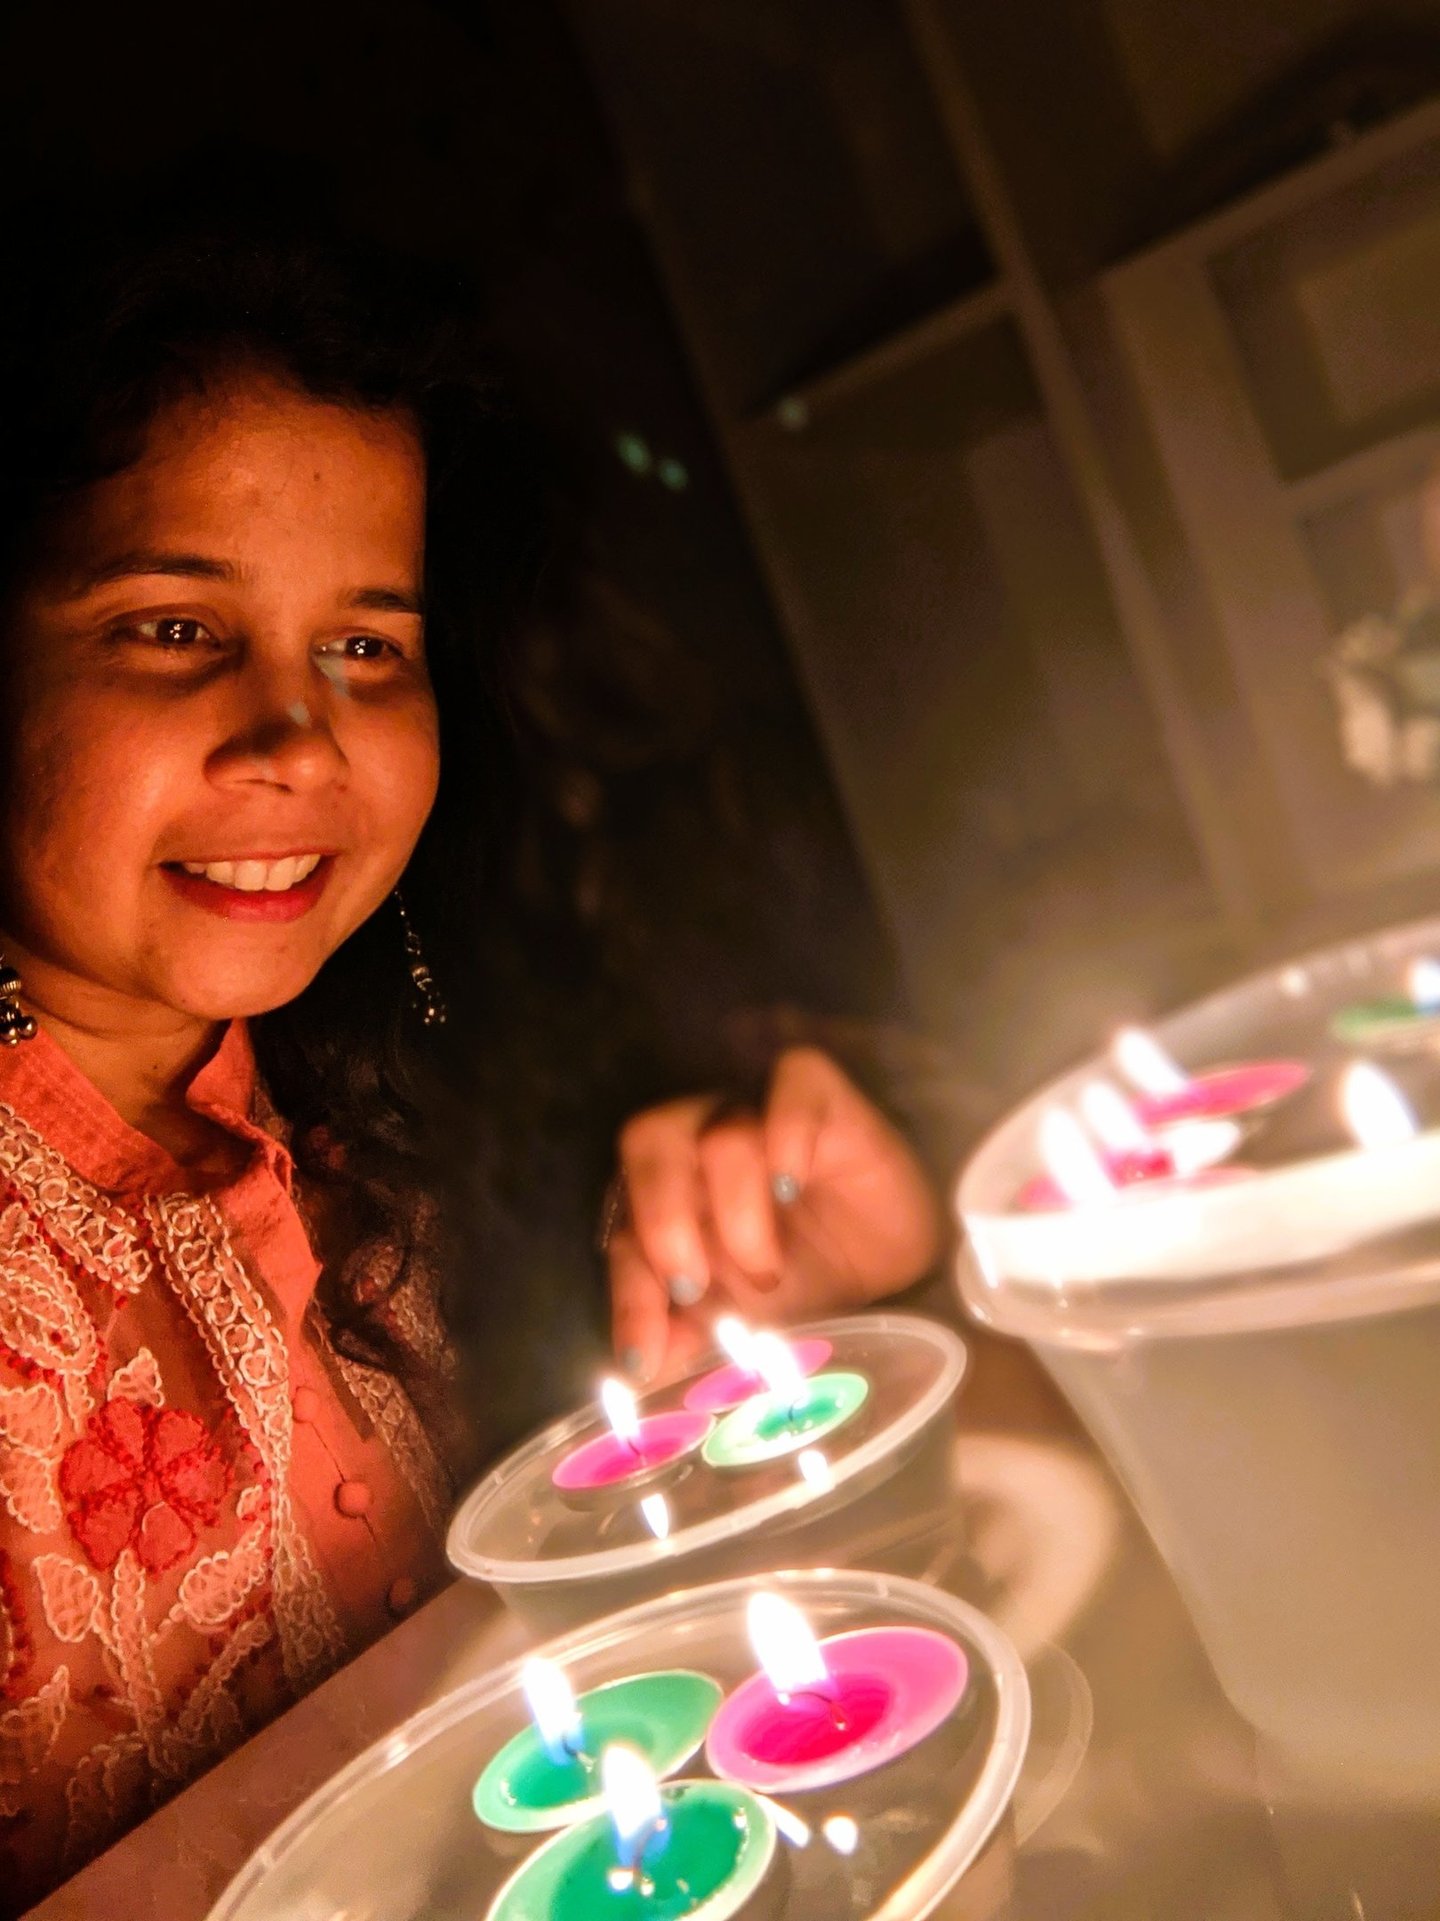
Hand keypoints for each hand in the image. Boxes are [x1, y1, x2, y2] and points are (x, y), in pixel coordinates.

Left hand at [606, 1046, 941, 1383]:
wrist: (899, 1281)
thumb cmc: (807, 1290)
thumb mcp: (739, 1328)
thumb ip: (685, 1341)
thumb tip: (640, 1370)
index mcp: (671, 1197)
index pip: (625, 1224)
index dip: (629, 1291)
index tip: (644, 1358)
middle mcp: (706, 1146)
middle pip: (650, 1138)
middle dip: (662, 1217)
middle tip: (694, 1283)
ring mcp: (764, 1116)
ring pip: (720, 1126)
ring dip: (737, 1207)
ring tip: (769, 1269)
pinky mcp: (825, 1100)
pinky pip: (794, 1076)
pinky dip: (787, 1126)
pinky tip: (794, 1182)